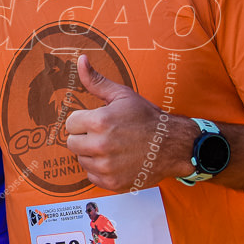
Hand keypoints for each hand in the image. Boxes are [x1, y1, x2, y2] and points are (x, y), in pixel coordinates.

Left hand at [65, 55, 193, 190]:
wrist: (172, 145)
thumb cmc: (146, 118)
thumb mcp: (122, 95)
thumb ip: (96, 80)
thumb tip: (81, 60)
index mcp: (99, 121)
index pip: (70, 124)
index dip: (83, 121)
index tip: (97, 121)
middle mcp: (100, 145)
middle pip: (72, 143)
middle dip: (85, 137)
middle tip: (105, 134)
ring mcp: (106, 167)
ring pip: (81, 159)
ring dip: (92, 154)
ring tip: (113, 147)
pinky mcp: (112, 183)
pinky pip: (92, 176)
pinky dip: (100, 170)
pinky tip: (116, 160)